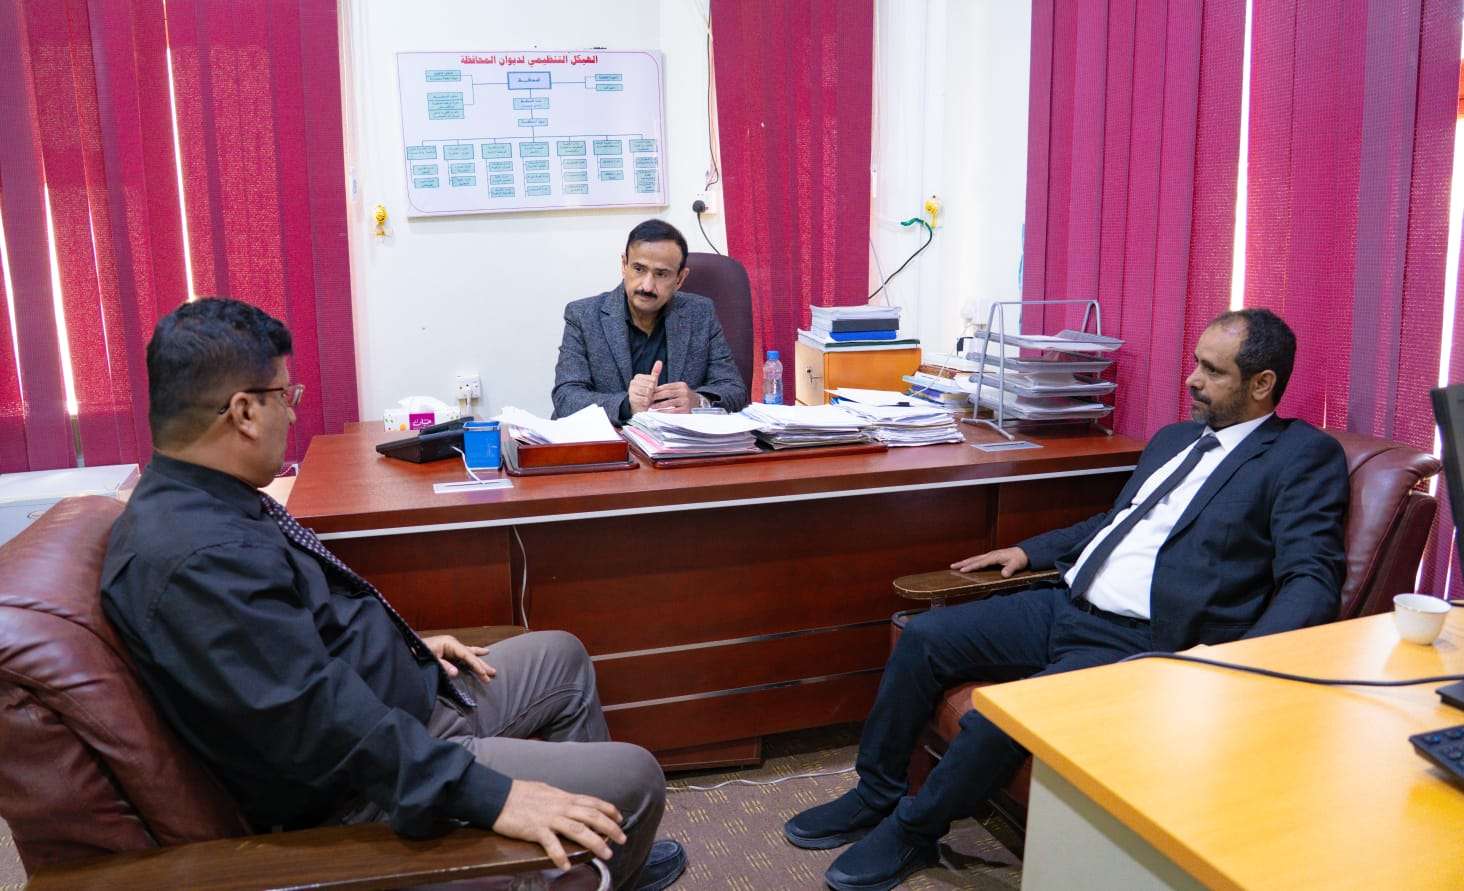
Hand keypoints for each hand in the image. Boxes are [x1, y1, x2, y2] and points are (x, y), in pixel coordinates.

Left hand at [421, 635, 495, 683]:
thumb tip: (456, 673)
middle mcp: (453, 643)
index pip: (467, 655)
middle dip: (482, 665)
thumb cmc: (418, 652)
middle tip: (493, 673)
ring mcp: (451, 645)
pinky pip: (464, 654)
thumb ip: (443, 666)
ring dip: (480, 661)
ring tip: (491, 667)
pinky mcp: (448, 649)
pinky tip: (481, 653)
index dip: (476, 666)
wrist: (407, 647)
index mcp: (450, 643)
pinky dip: (473, 655)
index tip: (484, 675)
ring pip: (469, 654)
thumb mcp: (430, 659)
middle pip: (471, 654)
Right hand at [492, 779, 625, 870]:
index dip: (609, 810)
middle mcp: (560, 806)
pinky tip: (567, 865)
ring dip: (595, 842)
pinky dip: (560, 855)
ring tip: (606, 854)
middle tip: (623, 839)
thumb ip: (560, 798)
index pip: (592, 802)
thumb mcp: (546, 790)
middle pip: (591, 816)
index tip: (620, 818)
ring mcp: (549, 818)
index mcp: (564, 797)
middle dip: (610, 828)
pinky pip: (551, 843)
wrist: (497, 795)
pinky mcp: (535, 829)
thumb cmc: (520, 793)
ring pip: (578, 830)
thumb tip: (570, 803)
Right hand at [628, 360, 662, 413]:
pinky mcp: (631, 398)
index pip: (652, 379)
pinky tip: (645, 402)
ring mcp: (631, 390)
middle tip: (649, 395)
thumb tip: (659, 361)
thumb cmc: (647, 393)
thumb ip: (655, 372)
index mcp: (638, 376)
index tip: (651, 389)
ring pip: (647, 392)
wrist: (640, 406)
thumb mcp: (652, 382)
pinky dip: (646, 402)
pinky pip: (643, 399)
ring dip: (649, 397)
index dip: (654, 386)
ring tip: (647, 398)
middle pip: (650, 386)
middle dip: (652, 392)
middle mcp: (633, 382)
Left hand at [650, 381, 697, 412]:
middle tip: (647, 400)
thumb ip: (668, 389)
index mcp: (681, 385)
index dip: (656, 390)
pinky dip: (664, 412)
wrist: (698, 404)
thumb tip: (653, 391)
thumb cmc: (684, 397)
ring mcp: (685, 401)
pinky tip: (658, 413)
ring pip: (668, 402)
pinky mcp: (686, 409)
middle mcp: (684, 392)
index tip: (648, 393)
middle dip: (655, 397)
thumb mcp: (679, 389)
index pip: (666, 386)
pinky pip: (672, 411)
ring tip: (650, 407)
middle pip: (666, 393)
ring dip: (658, 405)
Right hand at [951, 546, 1029, 576]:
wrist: (1023, 553)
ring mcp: (990, 555)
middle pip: (974, 559)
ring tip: (955, 565)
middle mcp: (990, 555)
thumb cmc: (1019, 559)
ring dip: (965, 562)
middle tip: (952, 566)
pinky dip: (971, 562)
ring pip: (975, 558)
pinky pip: (978, 559)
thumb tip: (1004, 575)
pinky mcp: (991, 557)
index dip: (971, 567)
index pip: (980, 563)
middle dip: (963, 563)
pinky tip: (967, 564)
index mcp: (994, 557)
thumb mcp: (1016, 564)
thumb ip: (1010, 570)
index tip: (962, 570)